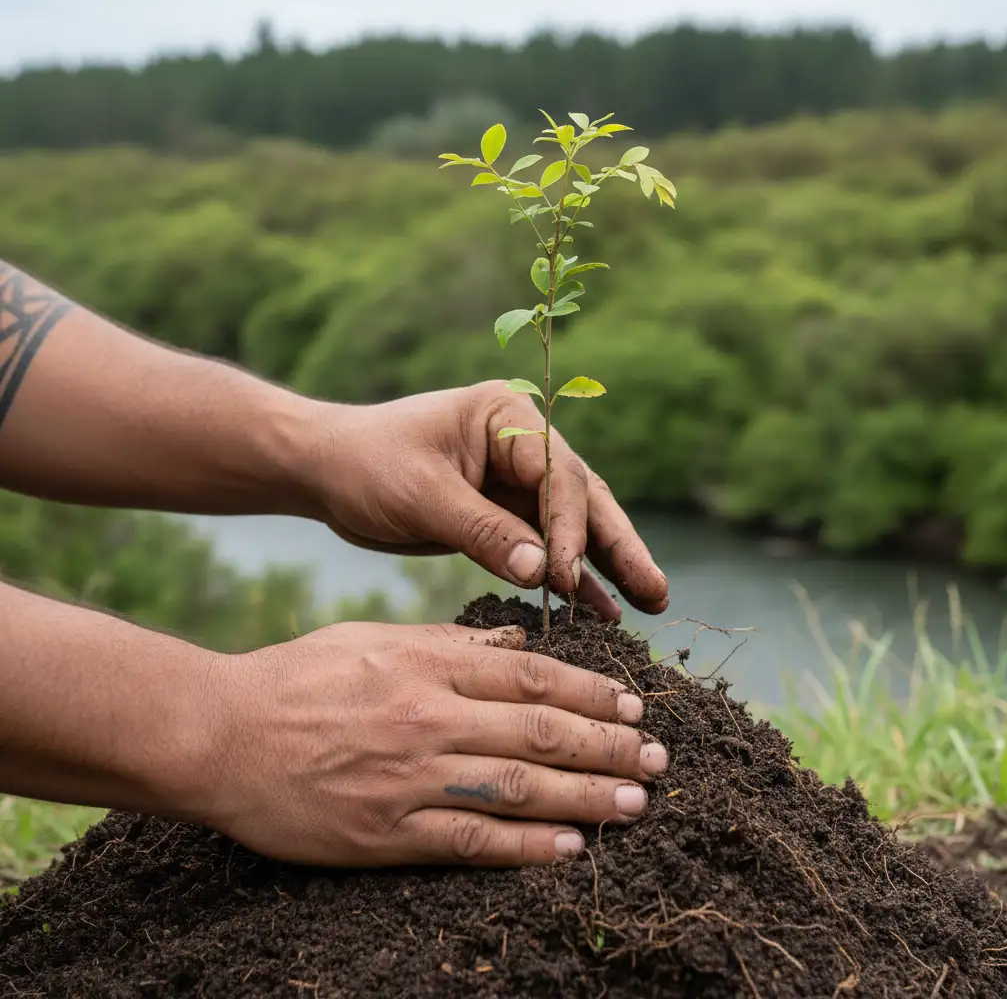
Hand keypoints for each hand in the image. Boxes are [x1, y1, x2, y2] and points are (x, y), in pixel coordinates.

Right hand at [201, 622, 667, 866]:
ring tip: (638, 801)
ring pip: (520, 788)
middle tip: (658, 756)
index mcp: (429, 666)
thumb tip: (520, 641)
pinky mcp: (388, 833)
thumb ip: (453, 641)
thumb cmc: (299, 676)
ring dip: (588, 796)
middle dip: (609, 744)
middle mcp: (430, 719)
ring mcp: (411, 779)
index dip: (593, 690)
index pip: (534, 676)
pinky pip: (473, 842)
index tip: (634, 703)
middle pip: (541, 731)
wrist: (222, 734)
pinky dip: (529, 847)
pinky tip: (574, 848)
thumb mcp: (375, 637)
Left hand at [305, 381, 669, 619]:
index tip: (567, 578)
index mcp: (506, 418)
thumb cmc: (367, 465)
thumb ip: (482, 531)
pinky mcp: (504, 516)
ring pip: (575, 526)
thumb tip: (544, 573)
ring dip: (607, 565)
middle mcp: (522, 445)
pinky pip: (546, 549)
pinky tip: (600, 609)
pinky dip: (571, 578)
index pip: (557, 475)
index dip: (569, 528)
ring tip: (649, 605)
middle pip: (584, 497)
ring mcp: (516, 482)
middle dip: (619, 544)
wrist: (328, 470)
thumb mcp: (421, 494)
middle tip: (657, 591)